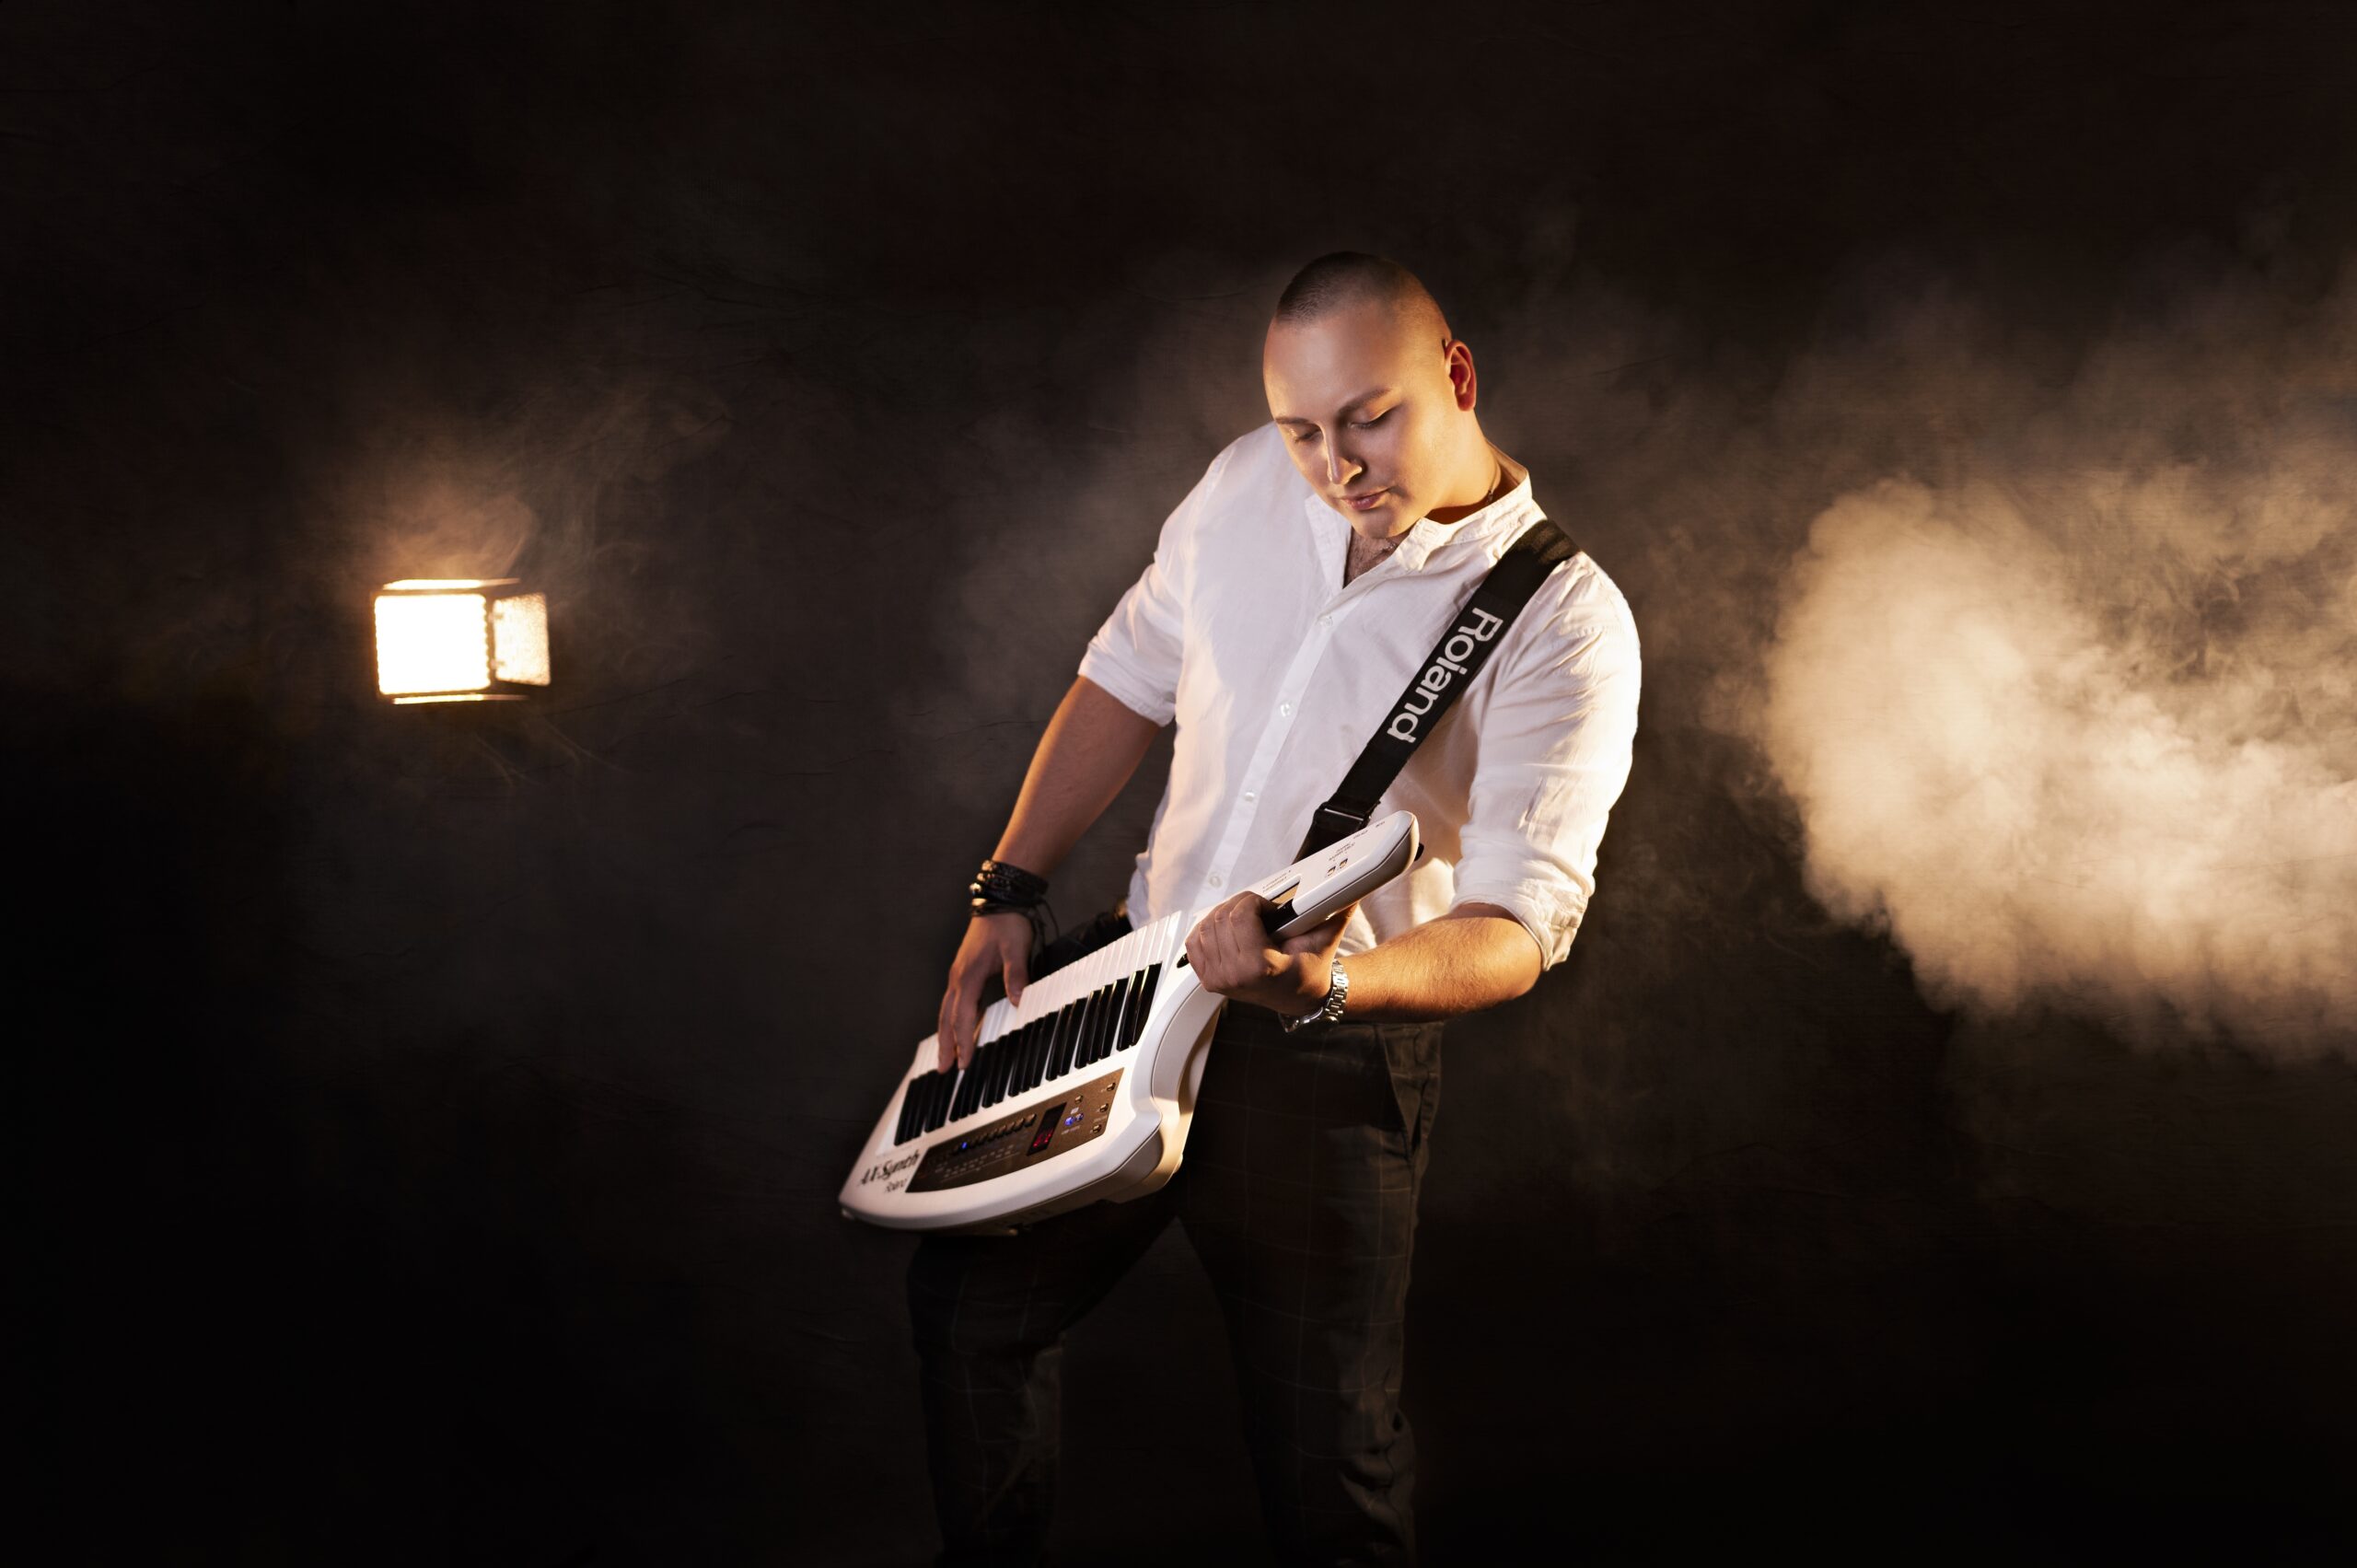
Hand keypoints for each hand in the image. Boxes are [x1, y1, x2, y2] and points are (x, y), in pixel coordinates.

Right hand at [937, 913, 1030, 1070]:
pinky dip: (953, 1018)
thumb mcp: (1016, 949)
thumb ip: (1016, 976)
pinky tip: (959, 1026)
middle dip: (945, 1045)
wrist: (1000, 899)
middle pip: (946, 1018)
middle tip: (942, 1069)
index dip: (962, 1042)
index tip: (963, 1064)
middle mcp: (958, 977)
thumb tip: (1017, 1001)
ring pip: (947, 1010)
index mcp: (967, 976)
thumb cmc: (1008, 923)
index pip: (961, 1017)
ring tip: (945, 1055)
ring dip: (946, 1033)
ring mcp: (959, 973)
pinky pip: (954, 1001)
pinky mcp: (964, 969)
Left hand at [1183, 893, 1353, 1017]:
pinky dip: (1208, 930)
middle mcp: (1234, 977)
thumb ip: (1338, 910)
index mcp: (1259, 967)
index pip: (1240, 915)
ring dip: (1224, 915)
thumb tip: (1352, 888)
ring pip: (1205, 926)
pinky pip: (1194, 942)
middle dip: (1240, 905)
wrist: (1298, 997)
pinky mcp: (1208, 979)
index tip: (1268, 907)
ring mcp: (1218, 980)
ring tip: (1246, 921)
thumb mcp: (1325, 940)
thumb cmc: (1309, 969)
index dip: (1254, 901)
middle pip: (1221, 917)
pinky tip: (1227, 931)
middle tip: (1259, 911)